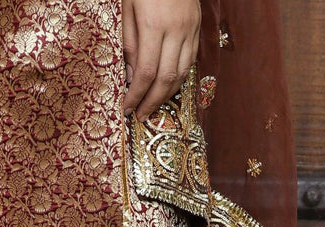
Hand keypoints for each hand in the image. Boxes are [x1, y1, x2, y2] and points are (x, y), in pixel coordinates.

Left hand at [122, 0, 200, 120]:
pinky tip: (168, 87)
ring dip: (167, 95)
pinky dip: (179, 78)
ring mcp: (190, 29)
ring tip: (153, 106)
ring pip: (182, 73)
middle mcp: (176, 30)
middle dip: (152, 101)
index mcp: (154, 26)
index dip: (136, 95)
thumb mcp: (127, 11)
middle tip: (140, 116)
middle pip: (166, 78)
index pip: (146, 72)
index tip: (128, 109)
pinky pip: (190, 60)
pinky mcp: (198, 27)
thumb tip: (130, 78)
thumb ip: (129, 45)